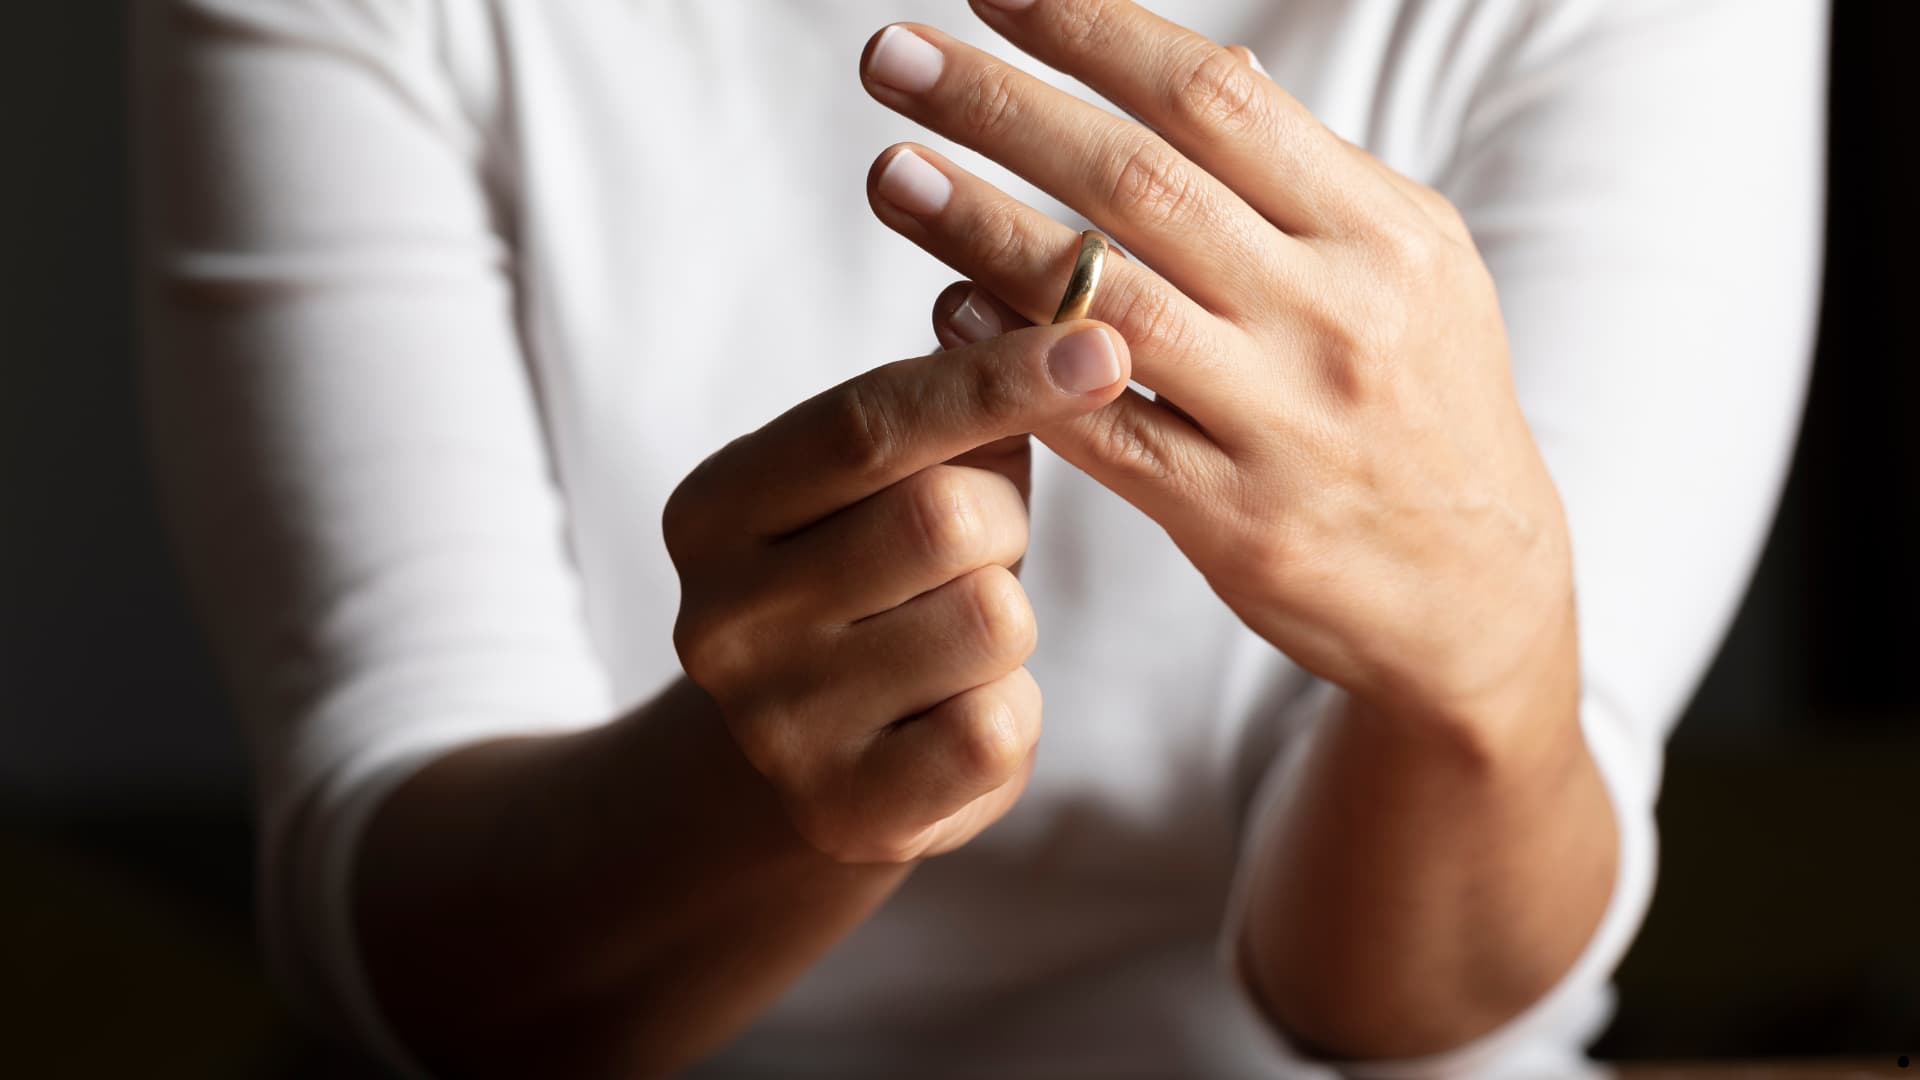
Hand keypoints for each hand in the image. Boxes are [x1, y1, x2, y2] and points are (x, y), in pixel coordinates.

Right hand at [664, 320, 1131, 861]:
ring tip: (955, 635)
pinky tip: (958, 712)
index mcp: (713, 509)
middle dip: (1002, 518)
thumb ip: (939, 401)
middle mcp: (720, 619)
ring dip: (1008, 617)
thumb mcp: (880, 483)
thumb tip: (1020, 296)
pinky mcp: (847, 811)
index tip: (1101, 343)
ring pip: (989, 620)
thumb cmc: (867, 581)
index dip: (993, 379)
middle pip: (942, 518)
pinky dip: (1011, 710)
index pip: (865, 423)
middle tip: (977, 546)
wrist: (804, 763)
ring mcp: (775, 726)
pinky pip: (999, 727)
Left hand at [861, 1, 1577, 740]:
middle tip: (892, 57)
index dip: (1091, 31)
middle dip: (1001, 108)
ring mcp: (1285, 423)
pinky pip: (1105, 433)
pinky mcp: (1236, 522)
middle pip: (1141, 183)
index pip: (1214, 99)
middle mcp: (1335, 316)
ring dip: (981, 229)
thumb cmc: (1426, 402)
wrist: (1477, 589)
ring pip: (1107, 306)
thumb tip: (1213, 70)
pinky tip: (946, 311)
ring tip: (891, 175)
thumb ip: (1309, 179)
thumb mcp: (1410, 266)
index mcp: (1379, 230)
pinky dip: (1018, 368)